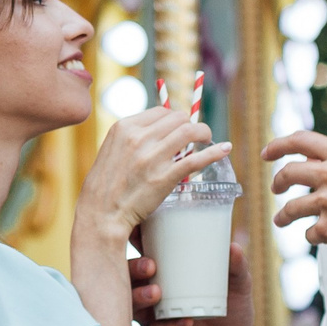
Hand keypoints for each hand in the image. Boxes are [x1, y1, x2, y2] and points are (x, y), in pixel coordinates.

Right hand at [77, 107, 224, 242]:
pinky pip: (196, 159)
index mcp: (124, 128)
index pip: (160, 111)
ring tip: (208, 139)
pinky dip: (214, 152)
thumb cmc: (106, 185)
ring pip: (189, 131)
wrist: (101, 214)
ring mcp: (152, 157)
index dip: (175, 118)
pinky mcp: (164, 177)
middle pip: (178, 118)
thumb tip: (160, 132)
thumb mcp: (112, 150)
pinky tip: (225, 149)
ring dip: (204, 132)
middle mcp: (138, 138)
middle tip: (196, 135)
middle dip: (191, 124)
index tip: (180, 128)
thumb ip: (132, 138)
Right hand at [134, 235, 255, 325]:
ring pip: (133, 307)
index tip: (136, 231)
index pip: (144, 254)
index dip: (135, 242)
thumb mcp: (237, 286)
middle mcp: (152, 295)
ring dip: (140, 297)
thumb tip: (233, 247)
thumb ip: (236, 268)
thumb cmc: (232, 311)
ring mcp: (152, 320)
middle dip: (133, 270)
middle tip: (150, 266)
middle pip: (128, 279)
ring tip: (157, 293)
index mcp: (166, 275)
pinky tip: (184, 322)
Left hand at [262, 131, 326, 285]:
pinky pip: (308, 233)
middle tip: (275, 190)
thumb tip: (309, 162)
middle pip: (287, 173)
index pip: (300, 140)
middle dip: (277, 182)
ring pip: (290, 208)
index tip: (266, 154)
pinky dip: (315, 236)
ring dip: (283, 216)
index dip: (278, 145)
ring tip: (281, 221)